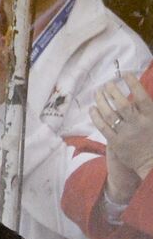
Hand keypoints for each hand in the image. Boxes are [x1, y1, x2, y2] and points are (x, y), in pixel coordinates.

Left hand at [92, 74, 152, 202]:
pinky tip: (92, 108)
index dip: (132, 84)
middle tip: (107, 83)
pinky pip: (102, 127)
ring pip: (110, 114)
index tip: (125, 74)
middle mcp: (138, 124)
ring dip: (102, 101)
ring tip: (97, 92)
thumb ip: (149, 108)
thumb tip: (139, 96)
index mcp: (151, 117)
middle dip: (113, 91)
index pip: (140, 97)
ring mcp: (125, 133)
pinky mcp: (115, 143)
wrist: (152, 164)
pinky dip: (96, 117)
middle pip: (122, 104)